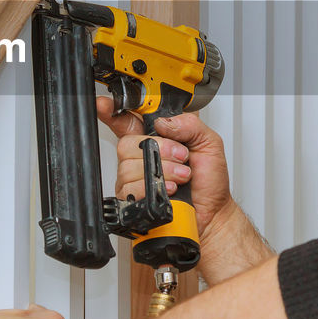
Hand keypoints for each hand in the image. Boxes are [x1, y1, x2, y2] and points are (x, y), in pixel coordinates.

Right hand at [95, 97, 232, 237]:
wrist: (213, 213)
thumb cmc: (209, 182)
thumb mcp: (209, 142)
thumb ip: (189, 124)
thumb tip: (163, 122)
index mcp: (157, 138)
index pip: (128, 120)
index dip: (111, 111)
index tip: (104, 105)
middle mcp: (141, 156)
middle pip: (127, 143)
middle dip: (159, 149)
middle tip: (181, 157)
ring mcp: (135, 177)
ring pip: (129, 166)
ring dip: (163, 171)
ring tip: (181, 177)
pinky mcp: (133, 197)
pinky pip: (131, 187)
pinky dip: (153, 187)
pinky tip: (169, 189)